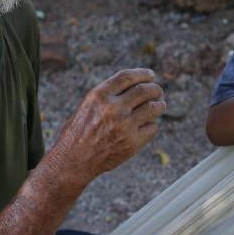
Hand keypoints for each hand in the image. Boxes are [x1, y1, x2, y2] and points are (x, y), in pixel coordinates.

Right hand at [52, 68, 165, 185]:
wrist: (73, 161)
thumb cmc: (78, 132)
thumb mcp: (87, 105)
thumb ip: (108, 95)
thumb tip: (135, 85)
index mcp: (99, 96)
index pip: (127, 77)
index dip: (142, 74)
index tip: (150, 75)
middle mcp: (113, 108)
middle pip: (144, 90)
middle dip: (155, 89)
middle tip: (157, 91)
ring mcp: (124, 126)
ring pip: (153, 108)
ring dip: (159, 105)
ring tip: (160, 105)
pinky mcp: (132, 143)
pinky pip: (152, 127)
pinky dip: (152, 124)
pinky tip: (148, 124)